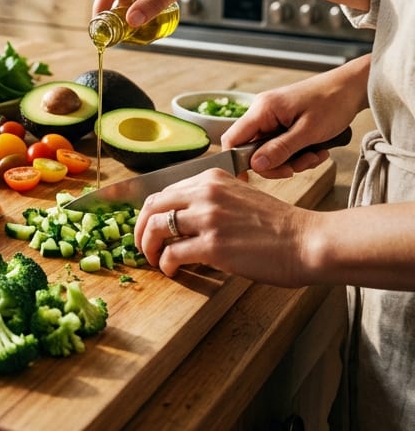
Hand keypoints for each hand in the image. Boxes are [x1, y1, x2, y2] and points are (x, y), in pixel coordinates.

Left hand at [134, 169, 311, 285]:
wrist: (308, 241)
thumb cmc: (278, 225)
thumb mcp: (238, 197)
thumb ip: (210, 200)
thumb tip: (180, 219)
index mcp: (211, 178)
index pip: (163, 192)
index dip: (149, 213)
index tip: (147, 228)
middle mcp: (206, 192)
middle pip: (152, 207)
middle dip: (139, 229)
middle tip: (141, 246)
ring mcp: (208, 218)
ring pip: (156, 228)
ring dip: (148, 248)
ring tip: (154, 260)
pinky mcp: (213, 245)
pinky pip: (173, 253)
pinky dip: (166, 264)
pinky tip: (172, 270)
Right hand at [221, 55, 369, 177]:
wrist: (353, 87)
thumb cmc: (332, 102)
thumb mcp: (308, 131)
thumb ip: (280, 149)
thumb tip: (256, 165)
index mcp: (263, 110)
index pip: (233, 138)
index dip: (236, 161)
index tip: (248, 179)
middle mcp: (263, 112)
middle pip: (253, 149)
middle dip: (276, 163)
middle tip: (296, 168)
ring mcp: (274, 117)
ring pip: (270, 150)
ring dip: (292, 160)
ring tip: (314, 156)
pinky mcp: (285, 122)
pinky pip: (283, 145)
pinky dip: (299, 153)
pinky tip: (316, 150)